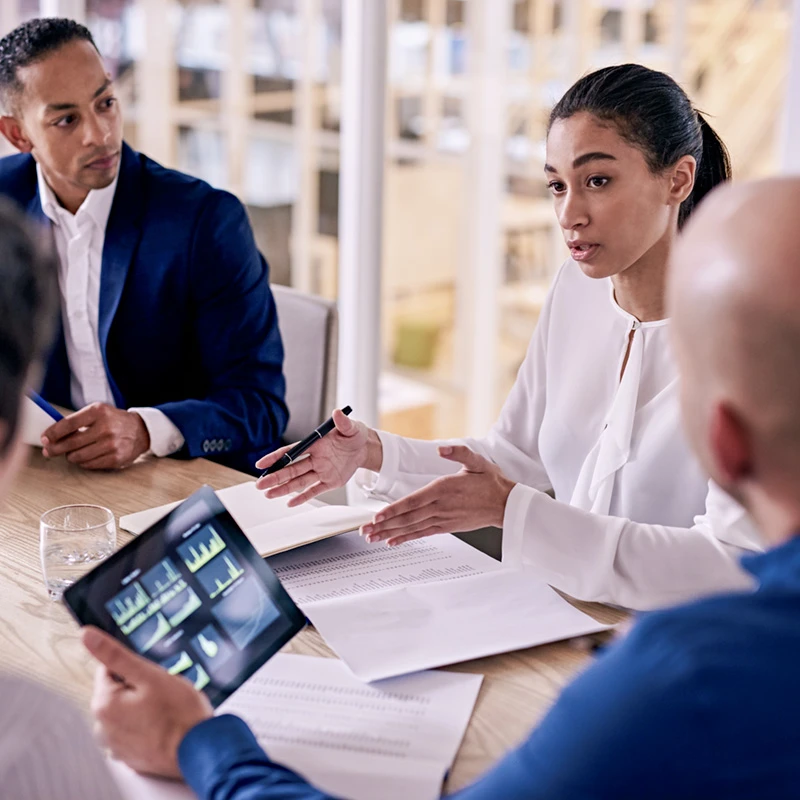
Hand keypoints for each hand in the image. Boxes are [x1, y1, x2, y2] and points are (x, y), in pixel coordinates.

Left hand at [42, 403, 149, 469]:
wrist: (141, 431)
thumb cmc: (114, 421)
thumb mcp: (97, 412)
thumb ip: (77, 421)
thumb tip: (52, 435)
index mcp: (99, 412)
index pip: (68, 424)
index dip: (52, 433)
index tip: (45, 438)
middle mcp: (106, 428)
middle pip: (70, 443)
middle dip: (55, 448)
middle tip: (49, 450)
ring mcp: (112, 445)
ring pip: (78, 457)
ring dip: (71, 455)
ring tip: (74, 451)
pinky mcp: (115, 459)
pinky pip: (89, 464)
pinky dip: (83, 462)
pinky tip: (87, 455)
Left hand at [83, 627, 211, 778]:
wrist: (199, 750)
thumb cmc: (179, 715)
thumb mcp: (150, 675)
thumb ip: (116, 655)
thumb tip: (87, 635)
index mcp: (104, 704)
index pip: (109, 669)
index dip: (134, 668)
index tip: (151, 676)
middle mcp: (103, 728)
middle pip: (117, 691)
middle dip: (139, 687)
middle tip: (162, 693)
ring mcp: (115, 745)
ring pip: (126, 711)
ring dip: (142, 707)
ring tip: (165, 710)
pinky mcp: (129, 755)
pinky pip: (133, 730)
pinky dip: (145, 726)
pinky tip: (164, 725)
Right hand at [255, 408, 380, 505]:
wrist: (365, 448)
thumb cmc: (354, 435)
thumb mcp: (351, 427)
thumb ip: (343, 422)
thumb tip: (338, 413)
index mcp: (315, 444)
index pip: (291, 451)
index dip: (276, 457)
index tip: (261, 464)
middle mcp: (314, 459)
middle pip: (291, 469)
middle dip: (275, 477)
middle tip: (260, 484)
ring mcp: (321, 471)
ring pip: (299, 481)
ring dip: (284, 488)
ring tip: (269, 495)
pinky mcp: (330, 481)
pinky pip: (315, 490)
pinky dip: (303, 497)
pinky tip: (290, 503)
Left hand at [360, 445, 515, 546]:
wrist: (506, 505)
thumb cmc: (491, 482)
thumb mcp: (477, 462)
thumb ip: (459, 453)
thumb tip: (442, 448)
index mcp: (444, 489)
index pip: (414, 501)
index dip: (395, 510)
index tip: (378, 516)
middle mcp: (440, 506)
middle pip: (407, 518)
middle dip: (384, 525)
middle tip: (365, 531)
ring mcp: (443, 519)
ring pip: (412, 528)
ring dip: (390, 533)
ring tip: (372, 537)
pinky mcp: (446, 527)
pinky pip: (422, 533)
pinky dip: (406, 538)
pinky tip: (393, 541)